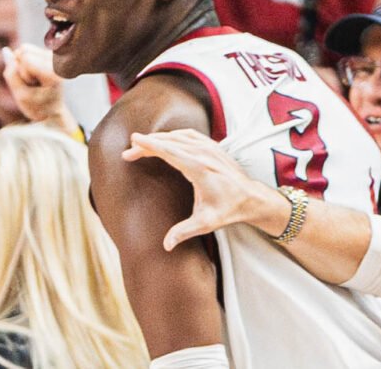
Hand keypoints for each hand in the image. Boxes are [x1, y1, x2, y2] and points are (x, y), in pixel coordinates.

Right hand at [2, 44, 76, 135]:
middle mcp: (58, 60)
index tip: (34, 87)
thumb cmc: (37, 107)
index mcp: (54, 72)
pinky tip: (36, 74)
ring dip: (23, 65)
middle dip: (22, 68)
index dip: (22, 74)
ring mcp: (55, 55)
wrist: (52, 112)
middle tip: (33, 84)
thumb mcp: (21, 96)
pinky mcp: (50, 53)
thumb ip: (11, 74)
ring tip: (34, 80)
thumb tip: (5, 50)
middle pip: (24, 51)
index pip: (26, 58)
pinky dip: (26, 62)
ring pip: (24, 49)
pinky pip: (27, 50)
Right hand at [122, 129, 276, 250]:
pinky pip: (188, 134)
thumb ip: (184, 232)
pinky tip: (165, 140)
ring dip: (158, 139)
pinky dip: (172, 136)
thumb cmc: (229, 209)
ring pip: (177, 135)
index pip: (168, 151)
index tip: (133, 139)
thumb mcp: (206, 223)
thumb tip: (166, 245)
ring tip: (142, 145)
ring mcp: (209, 147)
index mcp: (198, 168)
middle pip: (168, 142)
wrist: (252, 198)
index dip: (149, 144)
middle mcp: (203, 153)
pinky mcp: (213, 145)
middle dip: (147, 144)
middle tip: (128, 152)